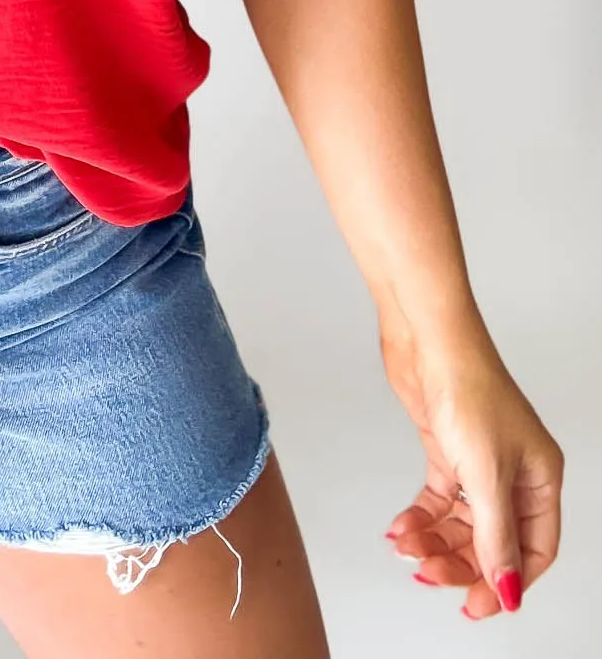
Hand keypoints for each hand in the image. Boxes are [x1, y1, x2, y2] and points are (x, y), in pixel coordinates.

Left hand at [380, 320, 562, 618]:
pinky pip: (438, 500)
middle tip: (430, 576)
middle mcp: (514, 473)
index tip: (479, 603)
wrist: (428, 339)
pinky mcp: (448, 450)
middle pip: (493, 540)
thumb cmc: (468, 386)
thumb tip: (507, 588)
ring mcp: (479, 462)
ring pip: (462, 523)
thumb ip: (496, 537)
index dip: (509, 580)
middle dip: (462, 562)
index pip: (534, 549)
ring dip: (435, 541)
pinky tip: (403, 528)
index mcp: (541, 478)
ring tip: (408, 548)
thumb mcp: (486, 474)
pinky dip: (421, 518)